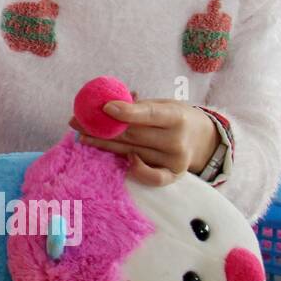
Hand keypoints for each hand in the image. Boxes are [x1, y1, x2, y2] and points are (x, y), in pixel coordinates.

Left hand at [69, 99, 219, 186]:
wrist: (204, 138)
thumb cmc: (176, 117)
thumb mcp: (164, 104)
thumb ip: (139, 105)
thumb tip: (107, 102)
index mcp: (177, 116)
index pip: (150, 114)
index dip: (127, 111)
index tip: (104, 107)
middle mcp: (177, 140)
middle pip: (133, 135)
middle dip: (101, 128)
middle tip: (77, 120)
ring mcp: (175, 160)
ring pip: (131, 151)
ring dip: (104, 144)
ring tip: (82, 134)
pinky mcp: (173, 175)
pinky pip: (151, 178)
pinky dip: (134, 169)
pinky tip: (119, 158)